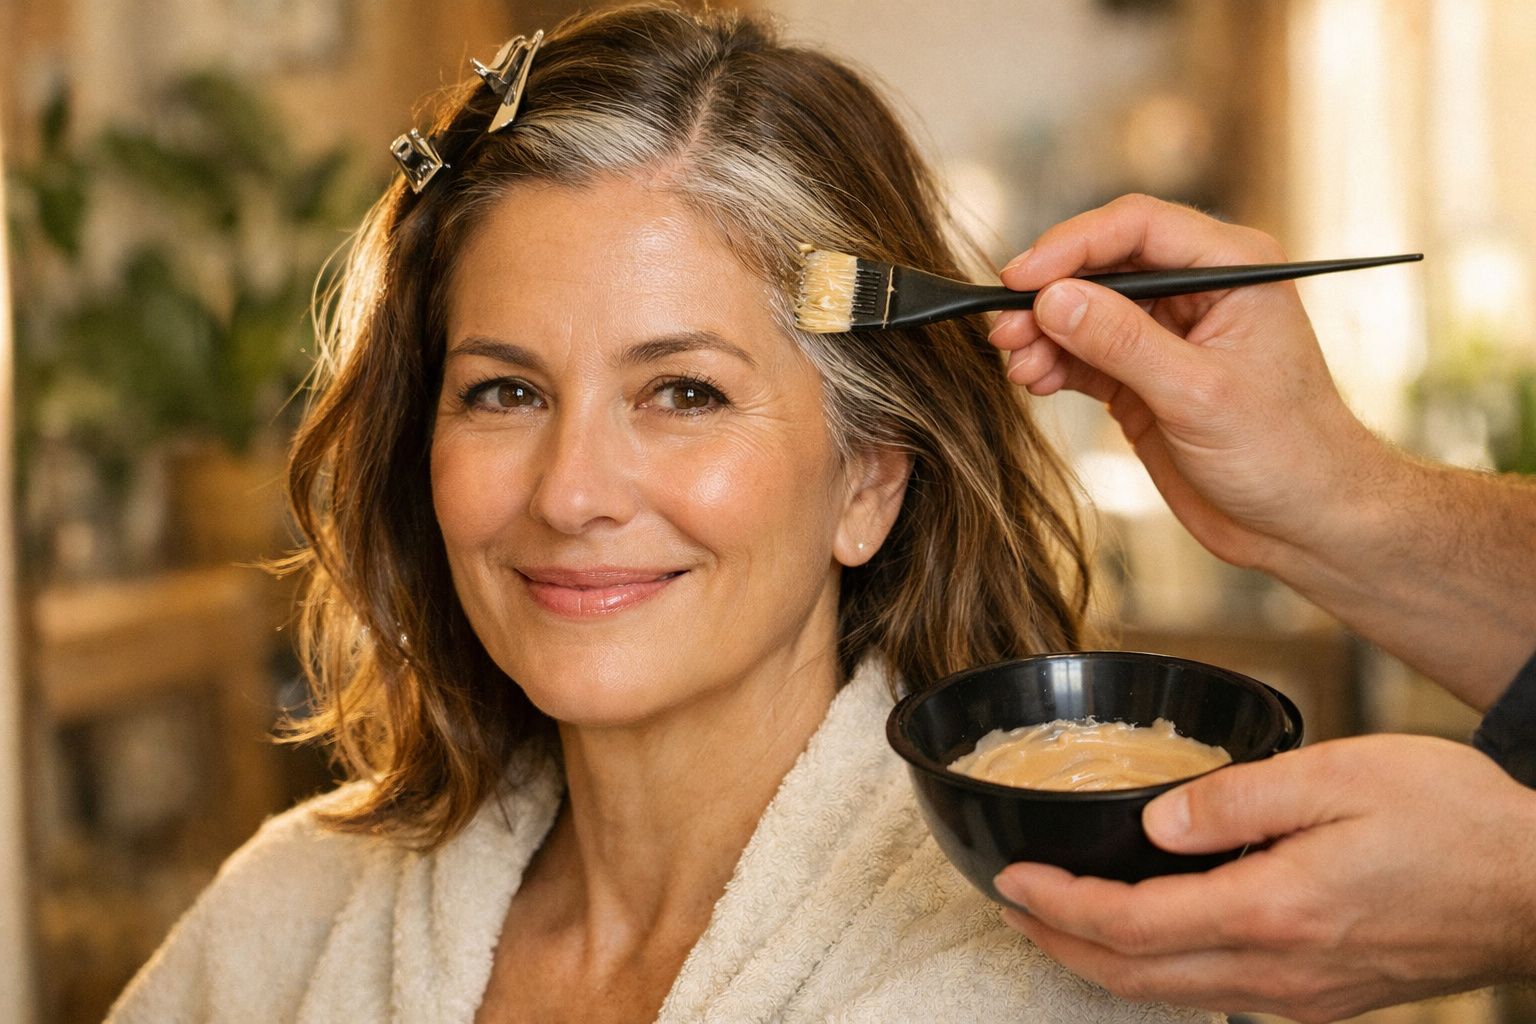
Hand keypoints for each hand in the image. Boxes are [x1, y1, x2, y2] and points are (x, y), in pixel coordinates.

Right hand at [989, 194, 1395, 575]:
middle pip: (1103, 265)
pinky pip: (1085, 354)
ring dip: (1044, 333)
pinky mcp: (1144, 377)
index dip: (1072, 245)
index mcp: (1233, 269)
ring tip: (1017, 364)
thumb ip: (1123, 343)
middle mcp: (1198, 290)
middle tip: (1005, 329)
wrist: (1303, 524)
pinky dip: (1055, 363)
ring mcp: (1167, 334)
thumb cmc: (1284, 453)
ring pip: (1086, 310)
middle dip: (1049, 294)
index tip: (1021, 279)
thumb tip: (1054, 299)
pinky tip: (1035, 380)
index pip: (1138, 228)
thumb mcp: (1199, 395)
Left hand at [994, 735, 1535, 1022]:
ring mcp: (1304, 994)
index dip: (1060, 907)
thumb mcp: (1340, 777)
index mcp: (1274, 911)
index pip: (1133, 925)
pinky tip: (1147, 942)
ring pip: (1174, 996)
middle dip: (1061, 945)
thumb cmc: (1453, 821)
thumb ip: (1237, 801)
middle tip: (1010, 909)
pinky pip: (1219, 996)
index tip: (1009, 882)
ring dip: (1104, 964)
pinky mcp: (1325, 996)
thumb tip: (1157, 820)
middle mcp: (1281, 970)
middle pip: (1138, 977)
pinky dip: (1160, 974)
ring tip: (1057, 924)